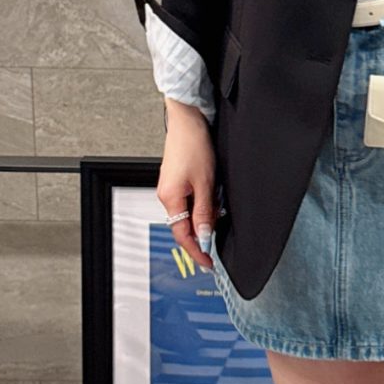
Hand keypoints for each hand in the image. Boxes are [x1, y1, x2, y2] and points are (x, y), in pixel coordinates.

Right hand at [158, 101, 219, 270]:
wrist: (188, 120)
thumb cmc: (194, 145)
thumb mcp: (205, 183)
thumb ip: (204, 212)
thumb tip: (203, 237)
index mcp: (170, 198)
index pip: (182, 235)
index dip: (196, 251)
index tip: (208, 263)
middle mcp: (166, 195)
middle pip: (183, 226)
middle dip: (200, 237)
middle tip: (215, 250)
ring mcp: (171, 187)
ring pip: (188, 214)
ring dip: (203, 220)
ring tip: (216, 221)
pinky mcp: (177, 180)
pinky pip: (188, 202)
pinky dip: (201, 207)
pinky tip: (212, 204)